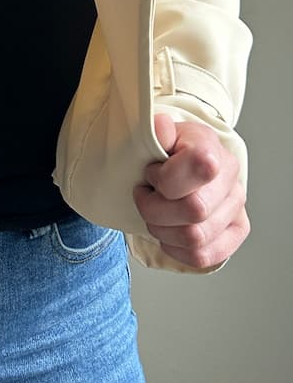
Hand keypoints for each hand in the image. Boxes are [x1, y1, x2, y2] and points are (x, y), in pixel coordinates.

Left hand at [133, 113, 249, 268]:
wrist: (186, 163)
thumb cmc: (169, 151)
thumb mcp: (159, 134)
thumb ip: (157, 130)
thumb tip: (161, 126)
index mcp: (213, 152)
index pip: (198, 169)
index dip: (163, 177)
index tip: (151, 173)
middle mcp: (232, 182)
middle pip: (194, 210)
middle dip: (155, 208)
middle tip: (146, 196)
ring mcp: (236, 210)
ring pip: (195, 238)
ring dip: (162, 230)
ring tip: (156, 213)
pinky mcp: (234, 234)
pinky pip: (203, 256)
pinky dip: (176, 249)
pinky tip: (168, 231)